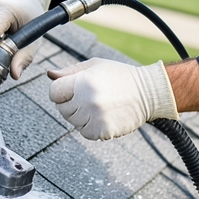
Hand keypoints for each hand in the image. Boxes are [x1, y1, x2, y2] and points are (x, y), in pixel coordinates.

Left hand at [47, 58, 177, 139]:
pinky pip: (85, 132)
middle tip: (89, 97)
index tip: (72, 90)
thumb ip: (69, 71)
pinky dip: (90, 127)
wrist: (148, 92)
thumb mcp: (94, 66)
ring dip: (81, 116)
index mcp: (82, 81)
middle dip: (71, 103)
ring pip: (72, 121)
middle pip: (62, 108)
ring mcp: (95, 117)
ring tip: (98, 105)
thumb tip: (49, 74)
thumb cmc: (120, 76)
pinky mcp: (103, 131)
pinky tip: (103, 116)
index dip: (61, 90)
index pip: (54, 92)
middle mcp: (87, 100)